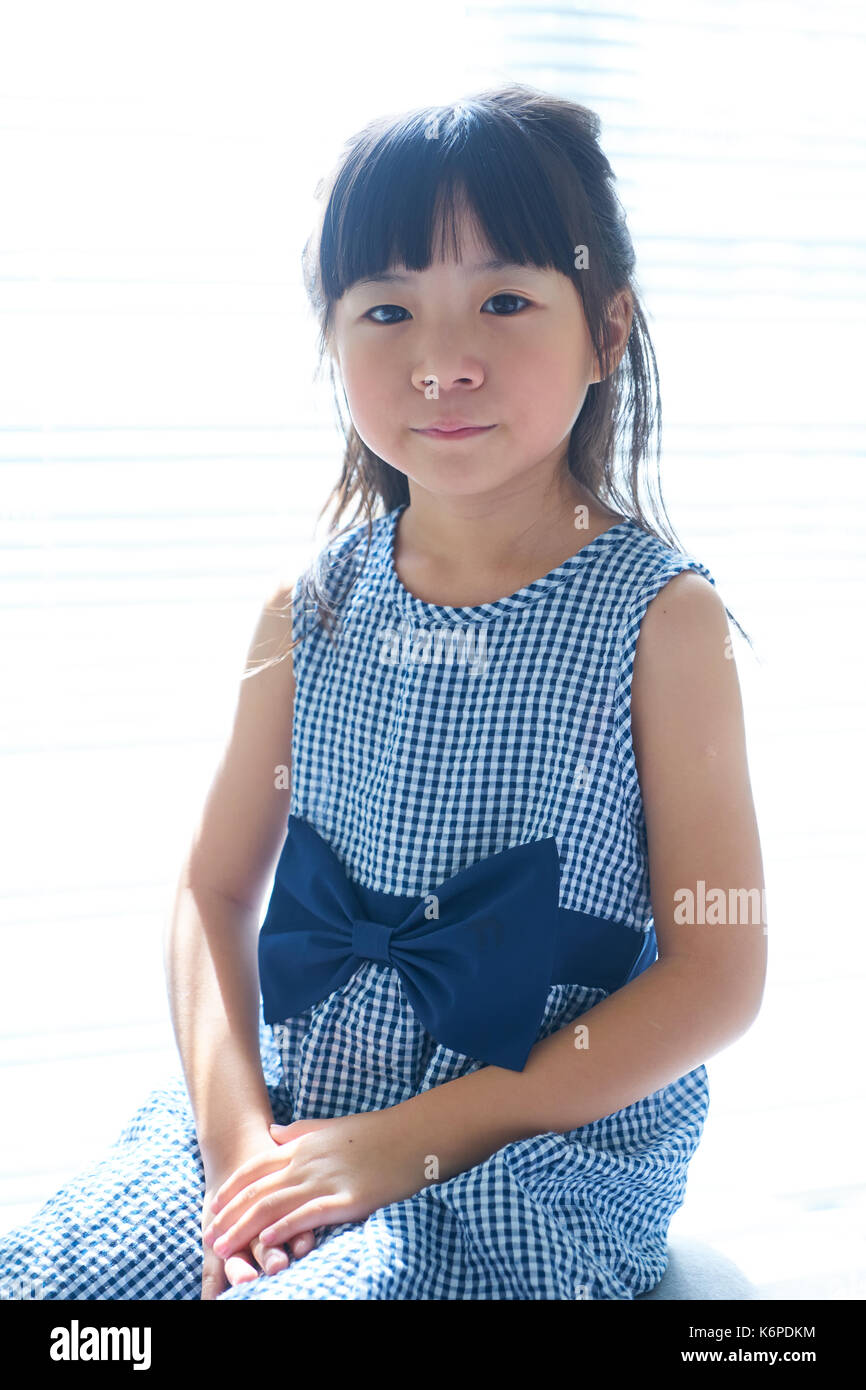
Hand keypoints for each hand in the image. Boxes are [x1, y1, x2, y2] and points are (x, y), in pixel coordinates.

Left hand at [202, 1106, 429, 1262]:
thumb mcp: (331, 1126)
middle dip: (229, 1216)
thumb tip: (274, 1132)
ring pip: (274, 1205)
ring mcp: (326, 1180)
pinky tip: (267, 1242)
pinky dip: (283, 1229)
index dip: (231, 1189)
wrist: (412, 1135)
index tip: (213, 1207)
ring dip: (245, 1228)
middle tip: (208, 1237)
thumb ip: (300, 1131)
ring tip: (225, 1248)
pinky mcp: (347, 1200)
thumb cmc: (374, 1133)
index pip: (256, 1167)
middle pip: (257, 1191)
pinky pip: (307, 1215)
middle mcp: (308, 1162)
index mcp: (303, 1145)